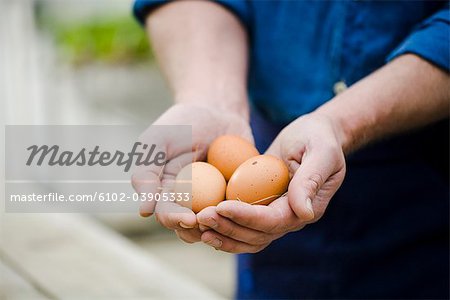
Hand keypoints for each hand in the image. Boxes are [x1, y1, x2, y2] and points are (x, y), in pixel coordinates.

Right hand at [131, 102, 251, 242]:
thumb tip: (144, 211)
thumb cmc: (183, 124)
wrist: (218, 112)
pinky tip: (248, 211)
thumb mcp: (157, 141)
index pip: (166, 214)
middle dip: (199, 229)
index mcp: (166, 193)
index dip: (175, 220)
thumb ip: (146, 173)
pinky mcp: (237, 197)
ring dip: (220, 227)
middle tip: (210, 221)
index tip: (189, 218)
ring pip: (215, 225)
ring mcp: (213, 201)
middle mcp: (188, 202)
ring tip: (228, 219)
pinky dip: (242, 214)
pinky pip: (240, 211)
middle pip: (190, 226)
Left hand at [197, 113, 345, 252]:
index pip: (272, 221)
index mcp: (306, 208)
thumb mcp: (321, 152)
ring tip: (198, 224)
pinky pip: (242, 225)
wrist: (314, 133)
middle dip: (228, 227)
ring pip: (247, 237)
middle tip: (201, 216)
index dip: (246, 216)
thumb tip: (305, 213)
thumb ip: (311, 180)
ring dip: (223, 233)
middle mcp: (291, 218)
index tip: (221, 206)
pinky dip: (224, 227)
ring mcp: (276, 215)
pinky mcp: (263, 207)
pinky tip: (203, 223)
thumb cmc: (319, 137)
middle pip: (257, 235)